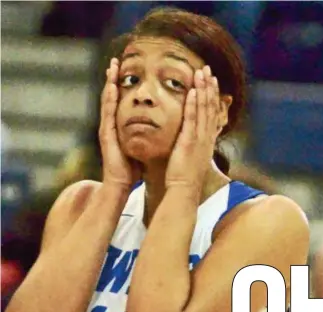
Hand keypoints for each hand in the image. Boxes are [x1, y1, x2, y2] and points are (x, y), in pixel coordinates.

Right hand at [99, 58, 141, 188]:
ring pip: (107, 100)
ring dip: (109, 83)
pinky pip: (108, 113)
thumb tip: (160, 130)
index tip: (127, 70)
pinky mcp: (106, 135)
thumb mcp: (142, 148)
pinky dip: (110, 99)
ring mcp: (107, 128)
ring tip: (112, 67)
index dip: (123, 86)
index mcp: (120, 127)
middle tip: (116, 61)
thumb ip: (146, 137)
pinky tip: (112, 87)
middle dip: (113, 79)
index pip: (121, 102)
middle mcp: (112, 125)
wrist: (120, 185)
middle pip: (112, 97)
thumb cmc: (133, 169)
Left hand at [165, 65, 219, 190]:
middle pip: (210, 107)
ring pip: (203, 110)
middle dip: (209, 87)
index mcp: (207, 141)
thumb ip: (193, 146)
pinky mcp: (189, 142)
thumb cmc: (185, 178)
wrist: (184, 191)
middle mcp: (206, 137)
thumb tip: (192, 140)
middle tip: (208, 70)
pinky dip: (193, 104)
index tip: (210, 81)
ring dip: (202, 90)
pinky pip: (191, 119)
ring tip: (201, 73)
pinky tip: (192, 91)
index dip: (212, 96)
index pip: (212, 113)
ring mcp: (199, 139)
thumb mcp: (192, 158)